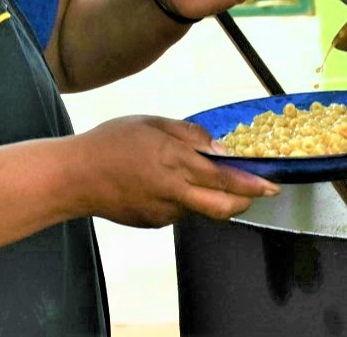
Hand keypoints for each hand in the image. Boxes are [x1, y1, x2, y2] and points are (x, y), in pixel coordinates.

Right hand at [73, 116, 278, 227]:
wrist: (74, 177)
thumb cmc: (110, 142)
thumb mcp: (151, 123)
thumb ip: (188, 134)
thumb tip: (218, 147)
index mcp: (175, 161)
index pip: (224, 178)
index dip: (252, 184)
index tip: (272, 186)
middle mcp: (174, 191)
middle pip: (223, 206)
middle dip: (245, 202)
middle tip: (257, 193)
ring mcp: (163, 211)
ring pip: (201, 210)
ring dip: (212, 199)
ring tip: (201, 179)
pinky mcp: (152, 222)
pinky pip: (179, 213)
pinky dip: (184, 201)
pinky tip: (166, 185)